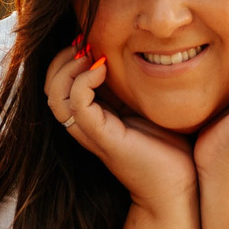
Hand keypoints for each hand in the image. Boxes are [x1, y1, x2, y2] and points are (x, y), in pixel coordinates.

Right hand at [46, 41, 196, 215]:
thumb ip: (133, 86)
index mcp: (93, 117)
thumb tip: (137, 52)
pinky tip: (102, 69)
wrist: (180, 188)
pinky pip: (77, 105)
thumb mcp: (146, 107)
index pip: (60, 83)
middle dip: (60, 59)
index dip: (65, 58)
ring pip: (54, 96)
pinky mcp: (102, 138)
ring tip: (88, 55)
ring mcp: (90, 133)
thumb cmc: (170, 149)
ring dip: (66, 69)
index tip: (87, 40)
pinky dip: (83, 82)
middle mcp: (85, 126)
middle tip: (83, 43)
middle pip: (48, 87)